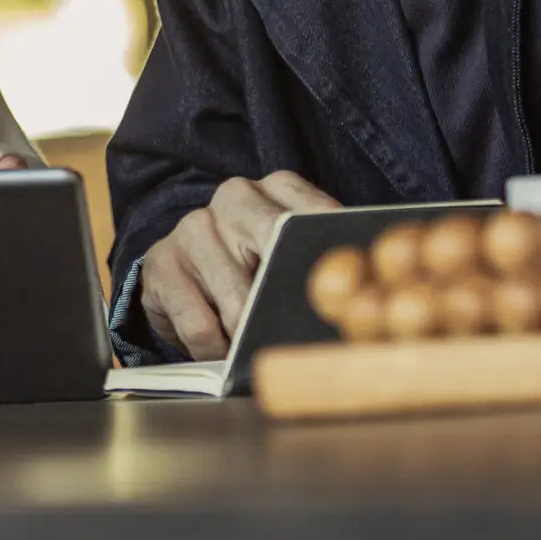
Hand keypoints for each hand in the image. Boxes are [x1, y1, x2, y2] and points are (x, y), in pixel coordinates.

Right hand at [139, 171, 339, 360]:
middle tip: (302, 338)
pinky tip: (222, 349)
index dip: (335, 265)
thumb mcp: (298, 259)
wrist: (189, 277)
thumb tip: (379, 298)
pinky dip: (217, 351)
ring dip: (250, 338)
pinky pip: (200, 325)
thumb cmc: (257, 271)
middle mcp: (234, 198)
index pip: (316, 221)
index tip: (352, 304)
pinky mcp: (161, 263)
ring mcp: (194, 227)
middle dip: (287, 304)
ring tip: (259, 349)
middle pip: (275, 252)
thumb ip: (331, 265)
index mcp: (278, 188)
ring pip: (238, 301)